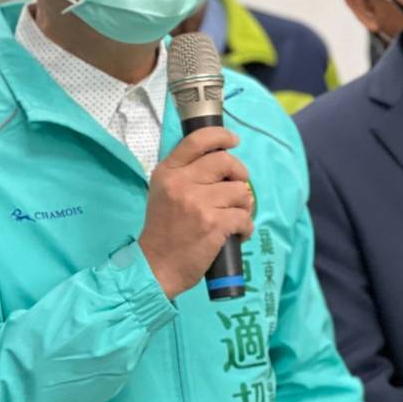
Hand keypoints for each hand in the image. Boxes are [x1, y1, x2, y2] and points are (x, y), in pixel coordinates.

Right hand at [139, 126, 253, 299]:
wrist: (156, 266)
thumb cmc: (162, 230)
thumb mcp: (162, 192)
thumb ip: (184, 174)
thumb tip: (220, 162)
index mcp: (168, 172)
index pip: (197, 140)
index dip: (221, 136)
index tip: (233, 141)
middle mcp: (181, 183)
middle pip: (225, 162)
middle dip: (240, 173)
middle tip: (238, 187)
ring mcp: (198, 203)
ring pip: (239, 191)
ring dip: (244, 205)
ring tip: (235, 216)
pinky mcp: (213, 224)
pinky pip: (244, 217)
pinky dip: (246, 227)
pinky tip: (238, 234)